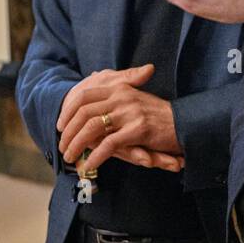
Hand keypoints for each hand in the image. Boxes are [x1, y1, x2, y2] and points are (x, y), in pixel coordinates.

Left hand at [56, 64, 182, 171]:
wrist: (184, 121)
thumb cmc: (156, 113)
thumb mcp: (133, 97)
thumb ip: (114, 93)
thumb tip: (93, 77)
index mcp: (119, 87)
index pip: (83, 95)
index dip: (68, 111)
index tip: (60, 125)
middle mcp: (122, 97)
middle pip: (83, 112)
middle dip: (68, 131)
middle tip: (61, 146)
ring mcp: (129, 112)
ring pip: (92, 128)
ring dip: (77, 145)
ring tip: (70, 157)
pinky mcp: (137, 130)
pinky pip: (109, 144)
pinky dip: (95, 156)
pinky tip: (88, 165)